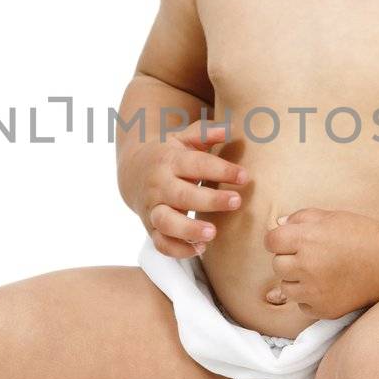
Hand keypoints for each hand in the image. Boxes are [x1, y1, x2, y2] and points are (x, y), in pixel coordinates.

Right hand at [131, 121, 249, 258]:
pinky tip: (201, 248)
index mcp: (168, 160)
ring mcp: (153, 209)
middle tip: (236, 201)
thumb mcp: (183, 138)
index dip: (221, 169)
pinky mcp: (151, 228)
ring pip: (166, 223)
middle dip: (210, 200)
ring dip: (188, 230)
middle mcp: (158, 185)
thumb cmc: (169, 154)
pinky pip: (161, 244)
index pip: (196, 164)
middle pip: (182, 195)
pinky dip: (178, 250)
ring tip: (213, 233)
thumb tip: (229, 128)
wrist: (134, 172)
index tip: (244, 176)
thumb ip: (204, 133)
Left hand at [263, 206, 378, 317]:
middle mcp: (307, 266)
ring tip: (317, 272)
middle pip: (277, 265)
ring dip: (296, 280)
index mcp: (306, 239)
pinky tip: (325, 287)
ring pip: (286, 288)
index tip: (290, 241)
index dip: (279, 240)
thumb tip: (278, 225)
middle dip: (289, 259)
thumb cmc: (361, 234)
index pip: (271, 241)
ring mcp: (315, 291)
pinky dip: (309, 298)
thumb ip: (300, 218)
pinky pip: (302, 305)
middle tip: (309, 256)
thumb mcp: (330, 217)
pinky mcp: (324, 309)